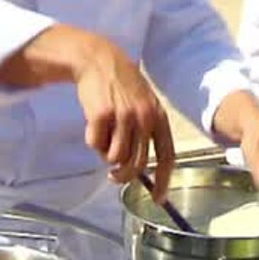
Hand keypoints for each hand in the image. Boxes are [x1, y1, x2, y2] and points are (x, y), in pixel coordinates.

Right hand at [71, 37, 174, 195]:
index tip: (159, 199)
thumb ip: (145, 132)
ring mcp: (123, 116)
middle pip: (137, 164)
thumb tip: (140, 168)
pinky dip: (92, 141)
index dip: (164, 181)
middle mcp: (145, 118)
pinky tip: (93, 125)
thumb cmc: (122, 86)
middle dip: (123, 176)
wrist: (99, 60)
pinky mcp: (102, 115)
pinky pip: (95, 144)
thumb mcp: (143, 104)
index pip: (166, 156)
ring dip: (105, 155)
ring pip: (114, 158)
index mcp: (159, 117)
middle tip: (113, 176)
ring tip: (103, 137)